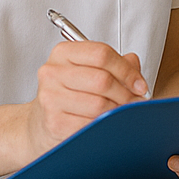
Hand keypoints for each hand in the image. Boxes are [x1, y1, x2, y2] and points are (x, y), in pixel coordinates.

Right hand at [27, 41, 149, 157]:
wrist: (39, 123)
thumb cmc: (70, 94)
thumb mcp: (89, 72)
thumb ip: (116, 65)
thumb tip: (134, 65)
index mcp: (63, 53)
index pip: (102, 54)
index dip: (127, 70)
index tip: (139, 84)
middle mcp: (52, 72)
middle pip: (102, 80)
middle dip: (126, 94)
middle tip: (136, 102)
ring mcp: (50, 97)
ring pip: (99, 104)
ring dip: (118, 111)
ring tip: (123, 113)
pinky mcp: (53, 122)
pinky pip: (90, 124)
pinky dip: (104, 126)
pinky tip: (106, 124)